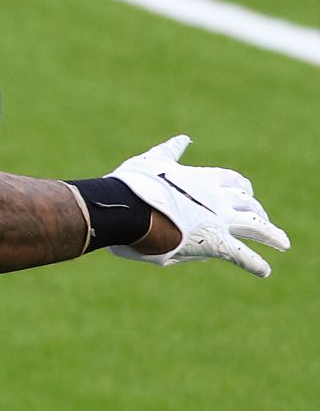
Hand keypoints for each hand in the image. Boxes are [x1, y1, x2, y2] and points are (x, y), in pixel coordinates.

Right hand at [110, 136, 289, 277]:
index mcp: (201, 178)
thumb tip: (184, 140)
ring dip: (272, 234)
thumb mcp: (151, 160)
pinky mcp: (214, 241)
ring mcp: (219, 219)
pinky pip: (242, 255)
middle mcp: (217, 197)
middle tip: (263, 219)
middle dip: (256, 210)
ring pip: (255, 225)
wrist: (128, 206)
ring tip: (283, 243)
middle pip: (247, 203)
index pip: (231, 180)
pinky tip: (265, 271)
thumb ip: (170, 151)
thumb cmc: (131, 183)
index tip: (246, 191)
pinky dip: (255, 264)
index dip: (240, 186)